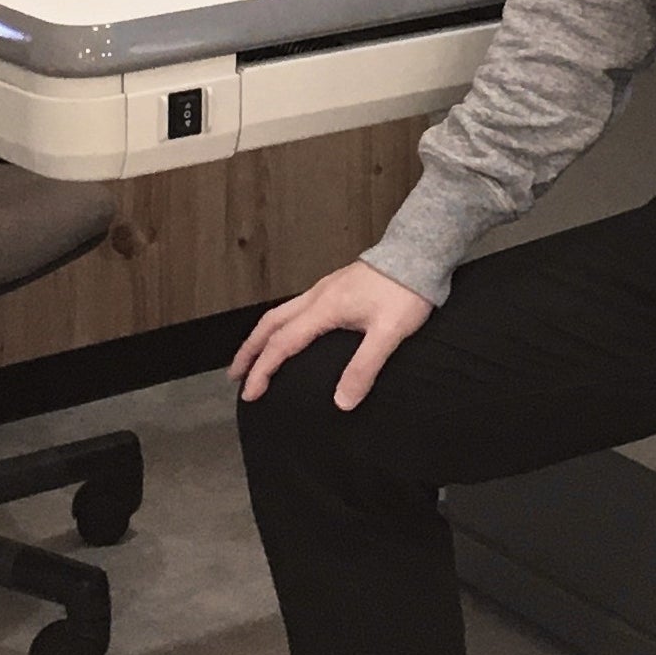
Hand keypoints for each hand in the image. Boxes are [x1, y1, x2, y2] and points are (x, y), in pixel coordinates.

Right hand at [232, 260, 432, 410]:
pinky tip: (290, 334)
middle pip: (271, 324)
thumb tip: (341, 402)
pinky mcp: (336, 287)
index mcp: (325, 309)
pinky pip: (296, 307)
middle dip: (250, 351)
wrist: (419, 252)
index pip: (283, 343)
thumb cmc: (407, 291)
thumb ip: (364, 367)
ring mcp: (326, 289)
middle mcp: (318, 296)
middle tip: (235, 375)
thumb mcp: (389, 333)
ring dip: (263, 336)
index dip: (263, 370)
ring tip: (254, 356)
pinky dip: (282, 325)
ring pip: (282, 313)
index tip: (250, 393)